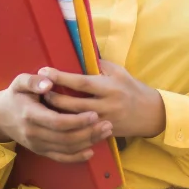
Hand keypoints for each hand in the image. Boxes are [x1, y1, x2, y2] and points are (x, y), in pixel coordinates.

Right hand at [0, 73, 113, 162]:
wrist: (0, 116)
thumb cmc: (15, 95)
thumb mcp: (19, 82)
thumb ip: (33, 81)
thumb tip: (48, 82)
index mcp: (30, 114)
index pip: (57, 122)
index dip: (77, 120)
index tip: (94, 114)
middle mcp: (33, 133)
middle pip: (65, 138)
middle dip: (88, 132)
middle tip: (107, 124)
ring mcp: (37, 144)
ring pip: (66, 148)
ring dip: (87, 142)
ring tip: (105, 133)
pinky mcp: (40, 151)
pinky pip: (60, 158)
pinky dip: (76, 157)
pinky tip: (91, 151)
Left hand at [38, 60, 166, 139]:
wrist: (150, 113)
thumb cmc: (131, 88)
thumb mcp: (118, 72)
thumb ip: (99, 65)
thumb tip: (78, 55)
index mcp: (109, 87)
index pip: (81, 82)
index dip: (61, 77)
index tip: (44, 71)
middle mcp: (106, 105)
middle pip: (74, 104)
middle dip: (54, 97)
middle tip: (38, 91)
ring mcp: (104, 121)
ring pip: (75, 120)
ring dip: (57, 113)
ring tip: (41, 106)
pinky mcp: (103, 133)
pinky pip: (82, 131)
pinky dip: (67, 126)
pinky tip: (55, 122)